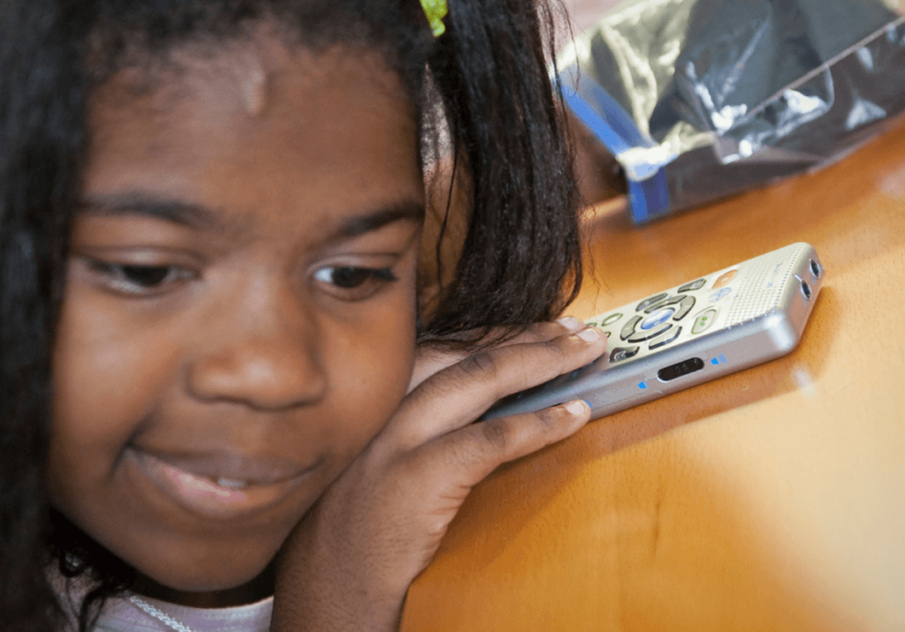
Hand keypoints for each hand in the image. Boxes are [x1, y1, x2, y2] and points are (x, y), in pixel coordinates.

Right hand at [272, 318, 605, 631]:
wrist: (325, 586)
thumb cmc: (357, 524)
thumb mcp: (378, 456)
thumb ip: (419, 422)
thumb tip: (501, 400)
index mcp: (374, 396)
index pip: (444, 344)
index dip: (499, 332)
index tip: (542, 327)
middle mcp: (380, 405)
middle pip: (464, 351)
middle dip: (528, 335)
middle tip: (578, 332)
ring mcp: (394, 439)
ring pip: (478, 378)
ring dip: (542, 360)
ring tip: (586, 354)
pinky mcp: (414, 479)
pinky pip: (490, 439)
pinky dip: (539, 423)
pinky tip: (573, 414)